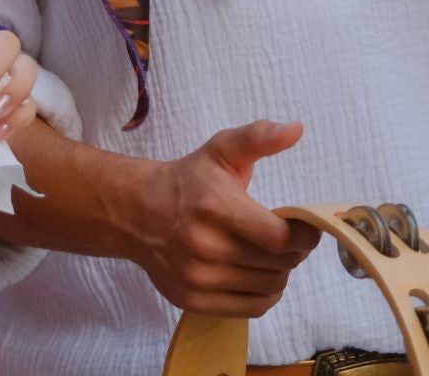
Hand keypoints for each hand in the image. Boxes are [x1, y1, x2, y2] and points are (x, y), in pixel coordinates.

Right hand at [126, 120, 318, 316]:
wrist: (132, 211)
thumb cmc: (185, 181)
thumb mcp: (219, 152)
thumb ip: (257, 138)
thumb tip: (295, 129)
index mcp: (215, 207)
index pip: (282, 239)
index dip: (305, 236)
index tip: (303, 227)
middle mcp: (204, 246)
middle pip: (280, 265)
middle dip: (291, 252)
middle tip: (281, 239)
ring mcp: (196, 276)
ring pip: (270, 288)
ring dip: (278, 273)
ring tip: (265, 255)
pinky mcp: (192, 299)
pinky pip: (251, 308)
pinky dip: (263, 294)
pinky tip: (254, 275)